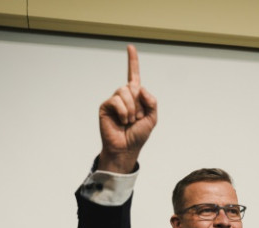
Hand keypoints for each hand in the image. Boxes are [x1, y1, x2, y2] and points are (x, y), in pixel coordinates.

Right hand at [98, 44, 157, 173]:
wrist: (126, 149)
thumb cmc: (138, 135)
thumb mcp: (152, 118)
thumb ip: (151, 101)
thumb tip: (139, 87)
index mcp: (135, 96)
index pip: (133, 75)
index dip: (132, 61)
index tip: (130, 47)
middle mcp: (124, 96)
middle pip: (133, 87)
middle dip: (139, 104)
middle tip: (137, 118)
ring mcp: (114, 100)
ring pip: (125, 92)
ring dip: (131, 109)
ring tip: (129, 121)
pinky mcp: (106, 106)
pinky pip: (117, 100)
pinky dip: (123, 111)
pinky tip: (122, 121)